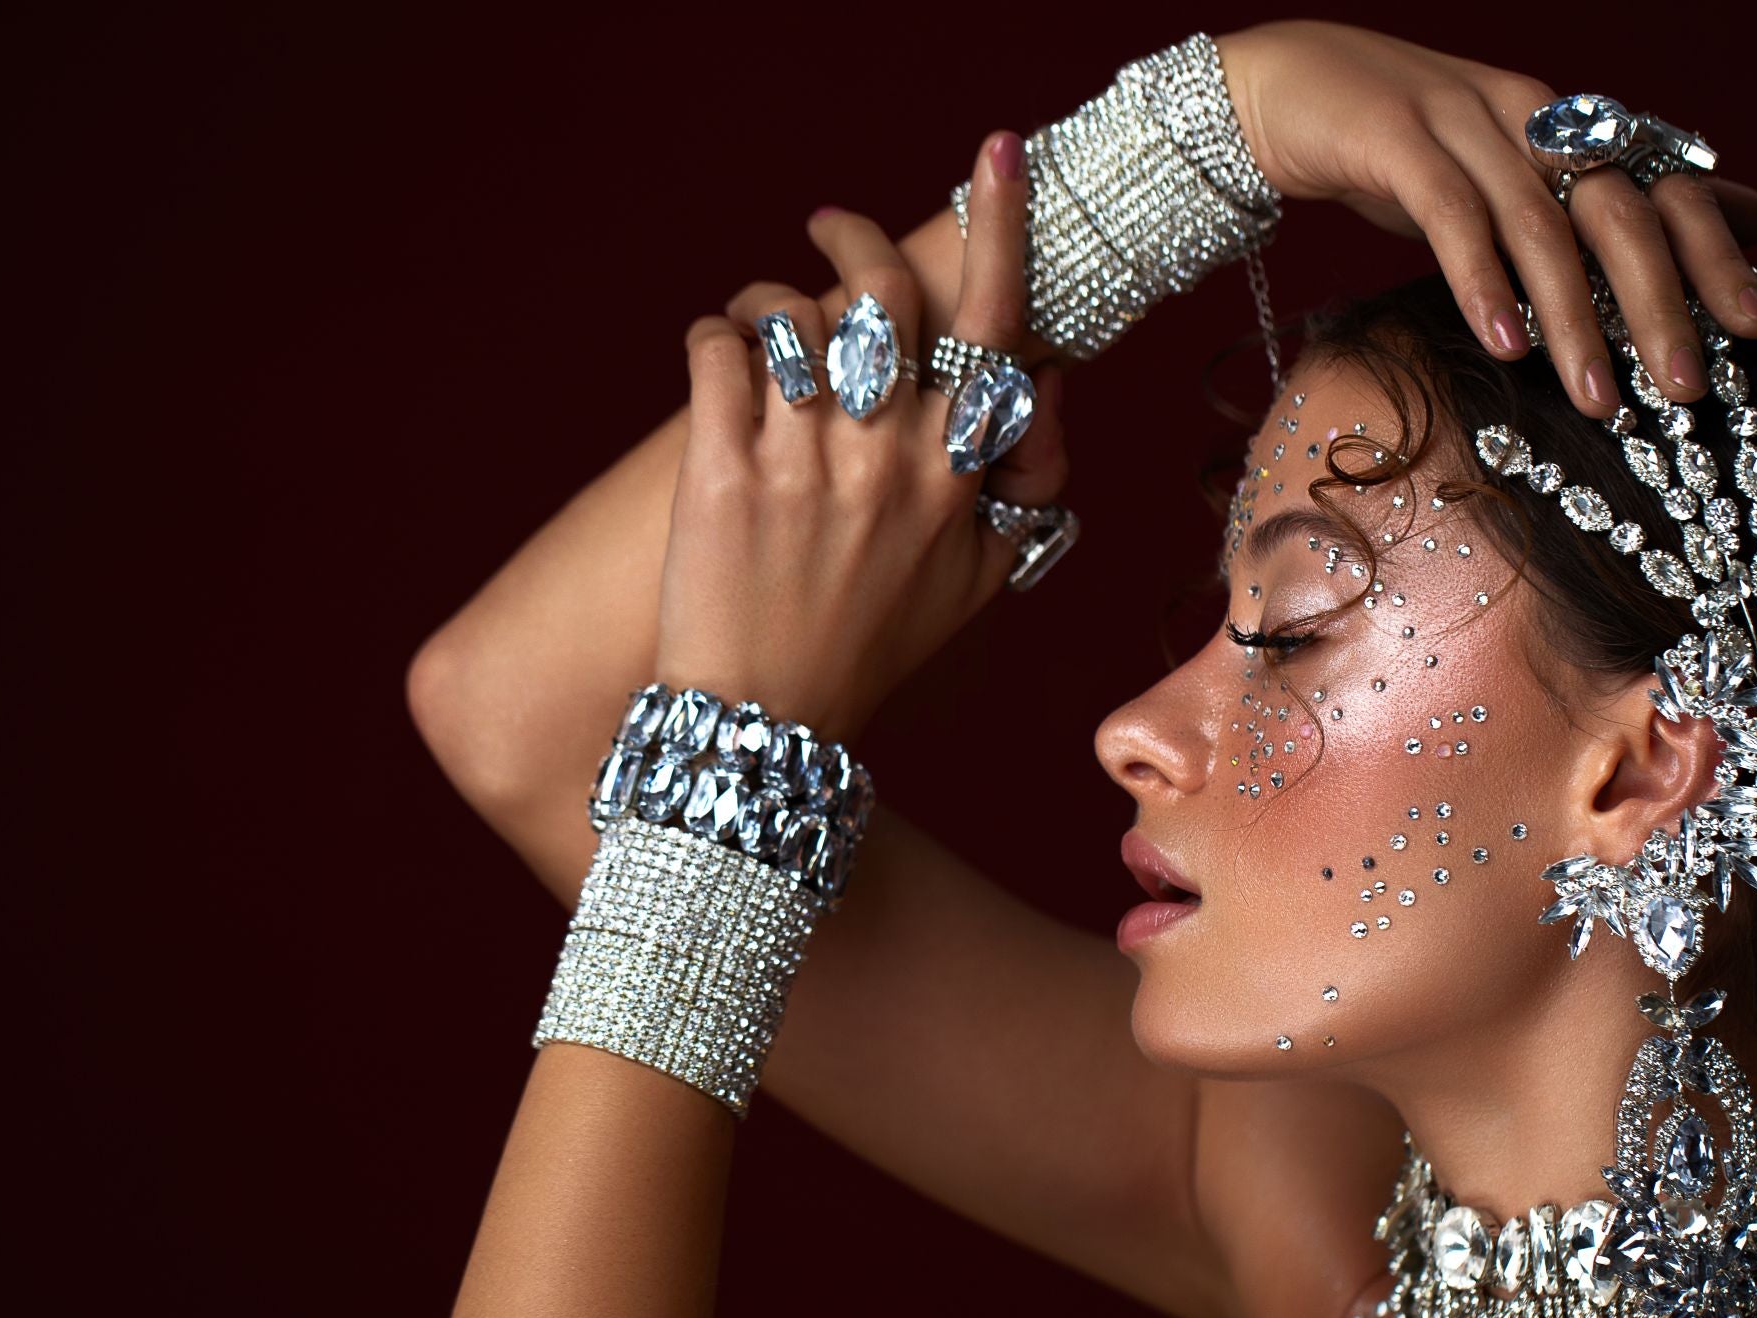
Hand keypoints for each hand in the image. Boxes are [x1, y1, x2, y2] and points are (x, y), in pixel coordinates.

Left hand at [649, 133, 1064, 742]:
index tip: (998, 151)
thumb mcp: (977, 582)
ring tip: (754, 329)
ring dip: (765, 300)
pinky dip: (710, 339)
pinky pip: (714, 350)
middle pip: (880, 290)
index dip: (1000, 226)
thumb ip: (1019, 486)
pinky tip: (714, 369)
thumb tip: (1046, 391)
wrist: (768, 726)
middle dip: (851, 238)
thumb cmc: (871, 650)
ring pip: (788, 313)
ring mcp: (803, 460)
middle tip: (826, 229)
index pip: (994, 325)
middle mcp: (888, 456)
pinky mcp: (720, 469)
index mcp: (957, 473)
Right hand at [1216, 22, 1756, 416]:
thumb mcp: (1508, 179)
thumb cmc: (1403, 151)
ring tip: (1598, 399)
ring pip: (1539, 225)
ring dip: (1574, 319)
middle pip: (1617, 210)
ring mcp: (1462, 124)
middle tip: (1686, 388)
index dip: (1716, 254)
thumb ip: (1593, 207)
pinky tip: (1503, 343)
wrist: (1283, 88)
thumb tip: (1732, 220)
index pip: (1665, 187)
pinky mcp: (1394, 140)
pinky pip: (1451, 216)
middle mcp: (1530, 117)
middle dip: (1661, 303)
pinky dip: (1482, 282)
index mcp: (1566, 127)